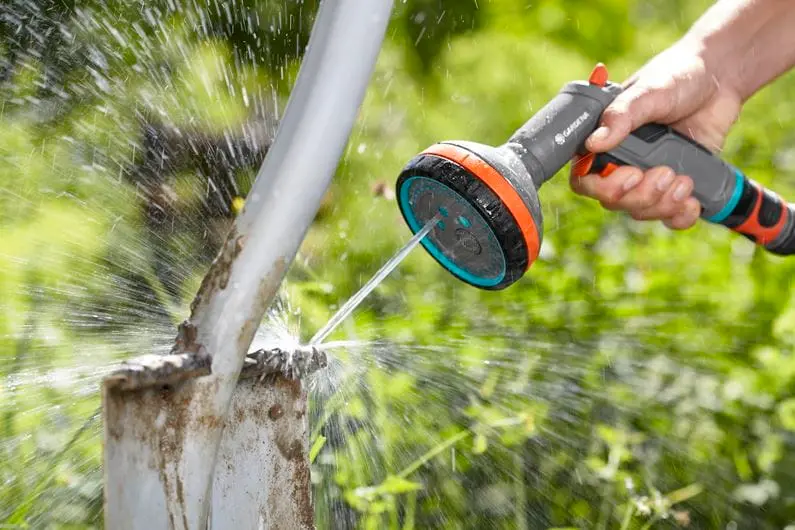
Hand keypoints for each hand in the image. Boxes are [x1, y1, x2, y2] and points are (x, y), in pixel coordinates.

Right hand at [570, 41, 743, 229]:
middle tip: (667, 173)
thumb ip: (622, 115)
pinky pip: (669, 217)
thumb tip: (594, 142)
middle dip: (641, 196)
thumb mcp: (649, 91)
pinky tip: (693, 202)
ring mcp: (648, 176)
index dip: (602, 187)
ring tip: (684, 180)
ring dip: (662, 204)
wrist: (720, 78)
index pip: (585, 178)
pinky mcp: (674, 186)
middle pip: (614, 201)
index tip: (632, 175)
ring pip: (641, 211)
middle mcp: (621, 162)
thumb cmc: (678, 75)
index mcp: (604, 141)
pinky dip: (680, 216)